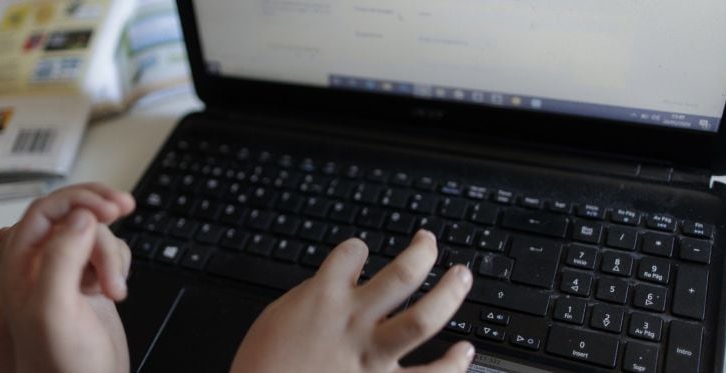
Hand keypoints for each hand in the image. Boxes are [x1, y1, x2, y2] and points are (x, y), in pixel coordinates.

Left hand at [0, 183, 135, 372]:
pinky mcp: (90, 285)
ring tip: (113, 288)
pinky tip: (114, 289)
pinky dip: (119, 265)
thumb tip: (79, 218)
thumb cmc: (61, 366)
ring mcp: (67, 275)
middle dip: (101, 217)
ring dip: (112, 255)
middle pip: (74, 217)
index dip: (78, 199)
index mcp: (21, 265)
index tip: (108, 206)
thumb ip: (61, 259)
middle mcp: (41, 266)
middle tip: (124, 208)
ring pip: (95, 234)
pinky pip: (108, 253)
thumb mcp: (54, 310)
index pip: (45, 210)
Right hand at [231, 230, 474, 372]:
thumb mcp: (277, 319)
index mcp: (321, 298)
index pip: (352, 253)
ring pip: (423, 320)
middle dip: (423, 253)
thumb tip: (330, 286)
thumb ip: (309, 300)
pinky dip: (452, 364)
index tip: (362, 251)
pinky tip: (464, 351)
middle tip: (430, 244)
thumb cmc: (261, 367)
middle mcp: (353, 322)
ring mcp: (371, 356)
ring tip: (460, 277)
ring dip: (449, 294)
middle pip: (402, 275)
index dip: (358, 248)